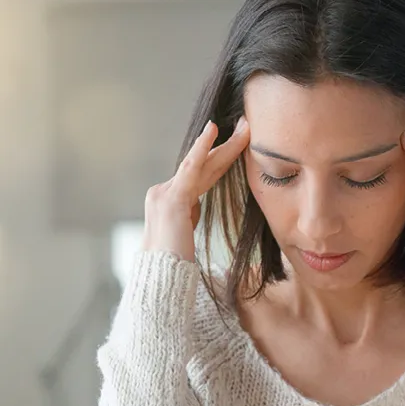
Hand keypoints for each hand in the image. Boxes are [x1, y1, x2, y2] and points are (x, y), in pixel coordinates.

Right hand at [142, 117, 249, 261]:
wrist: (159, 279)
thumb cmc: (172, 267)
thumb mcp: (183, 236)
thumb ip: (188, 217)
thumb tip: (195, 208)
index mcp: (169, 202)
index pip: (199, 176)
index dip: (219, 160)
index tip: (237, 146)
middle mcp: (163, 193)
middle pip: (202, 165)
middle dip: (225, 146)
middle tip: (245, 126)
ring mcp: (164, 194)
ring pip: (201, 164)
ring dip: (226, 145)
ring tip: (244, 127)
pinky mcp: (171, 199)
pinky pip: (191, 167)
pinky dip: (202, 148)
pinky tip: (213, 130)